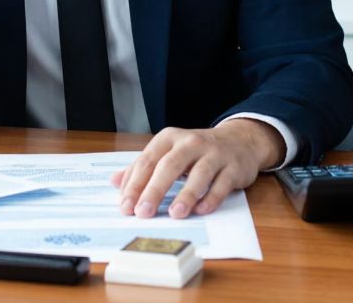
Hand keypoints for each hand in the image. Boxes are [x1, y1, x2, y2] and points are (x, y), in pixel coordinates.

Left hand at [111, 119, 285, 218]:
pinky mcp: (233, 167)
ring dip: (186, 194)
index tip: (126, 206)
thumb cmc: (196, 152)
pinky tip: (201, 210)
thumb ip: (143, 167)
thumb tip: (114, 182)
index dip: (134, 184)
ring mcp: (214, 154)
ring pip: (199, 174)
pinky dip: (211, 198)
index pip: (147, 161)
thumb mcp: (168, 153)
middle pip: (169, 166)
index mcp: (169, 138)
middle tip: (143, 212)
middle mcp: (190, 143)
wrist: (238, 141)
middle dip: (154, 190)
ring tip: (175, 213)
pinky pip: (222, 183)